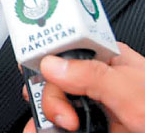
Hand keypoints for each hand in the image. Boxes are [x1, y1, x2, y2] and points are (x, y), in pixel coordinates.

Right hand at [22, 43, 144, 132]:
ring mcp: (91, 107)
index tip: (37, 70)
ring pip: (50, 105)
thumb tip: (52, 63)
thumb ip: (93, 75)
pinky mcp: (88, 127)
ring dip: (42, 117)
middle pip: (51, 80)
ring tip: (48, 130)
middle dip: (48, 97)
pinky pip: (56, 126)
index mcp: (107, 59)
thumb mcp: (133, 93)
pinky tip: (43, 132)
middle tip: (63, 116)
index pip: (64, 47)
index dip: (46, 56)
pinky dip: (44, 130)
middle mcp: (95, 81)